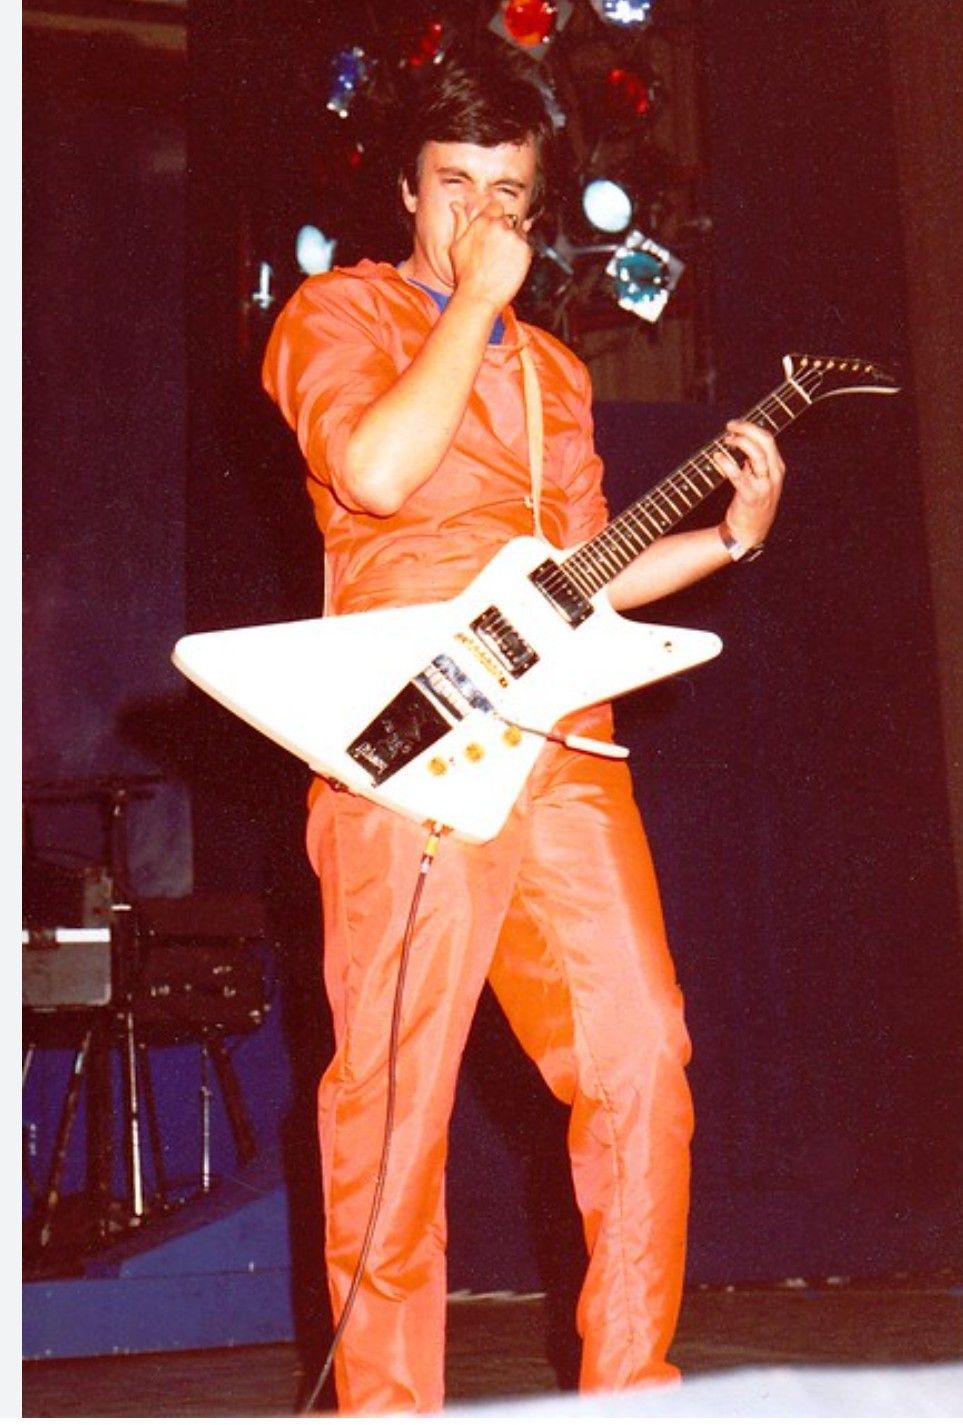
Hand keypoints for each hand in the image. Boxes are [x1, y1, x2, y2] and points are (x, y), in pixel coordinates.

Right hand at [449, 199, 532, 311]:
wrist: (479, 296)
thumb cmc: (465, 274)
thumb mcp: (456, 246)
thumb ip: (460, 222)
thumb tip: (455, 204)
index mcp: (482, 222)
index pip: (496, 206)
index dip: (496, 217)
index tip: (494, 230)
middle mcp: (499, 226)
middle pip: (509, 220)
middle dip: (505, 231)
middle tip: (497, 252)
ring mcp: (513, 237)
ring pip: (519, 233)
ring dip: (514, 243)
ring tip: (502, 261)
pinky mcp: (525, 250)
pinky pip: (527, 246)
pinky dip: (521, 255)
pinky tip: (509, 266)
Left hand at [713, 419, 785, 546]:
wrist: (750, 532)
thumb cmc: (752, 504)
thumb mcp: (759, 480)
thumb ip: (754, 463)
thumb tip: (742, 442)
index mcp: (777, 468)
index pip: (768, 439)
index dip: (751, 428)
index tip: (734, 426)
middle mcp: (774, 475)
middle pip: (765, 441)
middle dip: (747, 429)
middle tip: (729, 426)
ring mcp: (764, 486)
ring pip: (757, 455)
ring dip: (740, 442)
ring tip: (726, 440)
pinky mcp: (751, 496)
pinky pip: (738, 475)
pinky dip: (727, 463)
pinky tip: (717, 457)